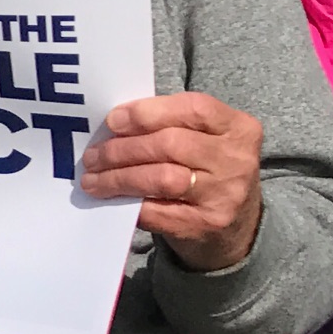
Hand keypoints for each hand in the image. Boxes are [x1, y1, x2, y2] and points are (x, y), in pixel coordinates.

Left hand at [79, 91, 263, 270]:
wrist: (238, 224)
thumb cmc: (207, 170)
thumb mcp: (204, 139)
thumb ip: (170, 125)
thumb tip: (114, 123)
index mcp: (239, 128)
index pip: (193, 108)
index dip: (147, 112)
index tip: (112, 120)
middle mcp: (237, 159)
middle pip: (170, 144)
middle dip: (123, 149)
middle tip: (93, 156)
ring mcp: (225, 194)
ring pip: (161, 178)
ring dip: (119, 177)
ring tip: (93, 179)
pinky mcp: (207, 223)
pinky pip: (157, 210)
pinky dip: (128, 203)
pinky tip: (111, 199)